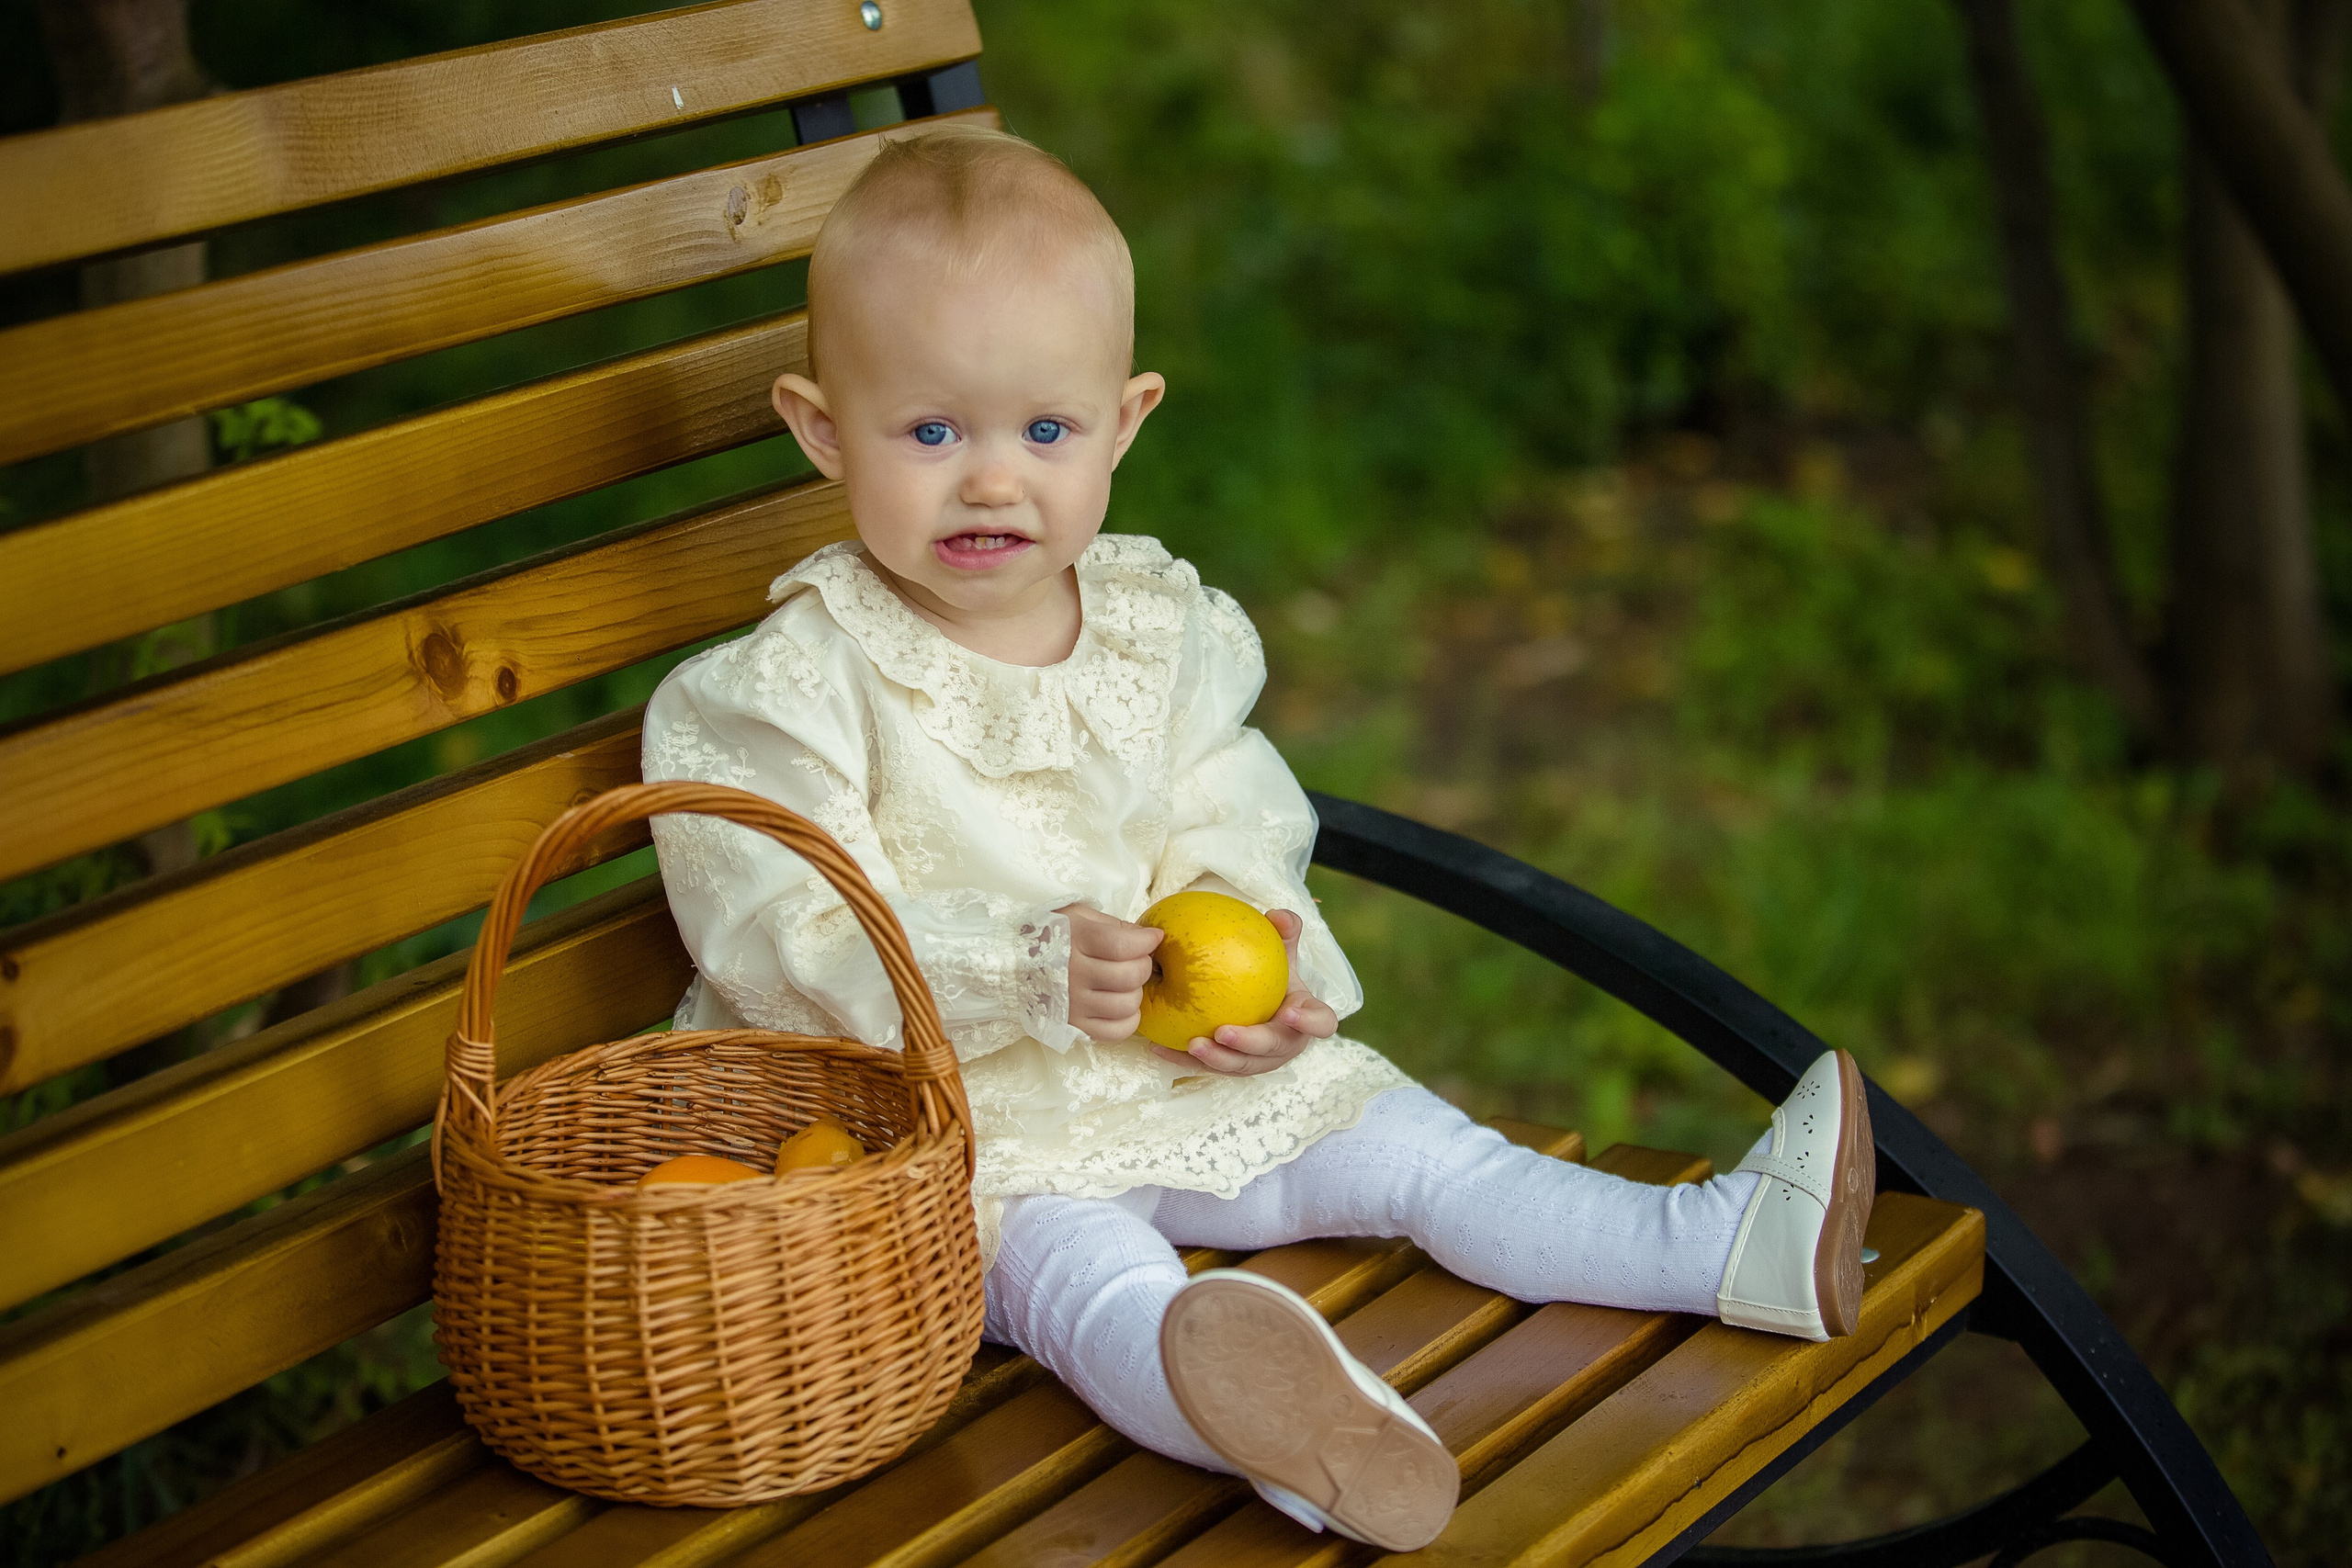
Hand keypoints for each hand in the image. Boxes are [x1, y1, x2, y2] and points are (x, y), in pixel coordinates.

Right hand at [1060, 903, 1163, 1041]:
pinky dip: (1129, 1021)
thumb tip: (1148, 938)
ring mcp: (1073, 1004)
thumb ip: (1113, 925)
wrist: (1011, 965)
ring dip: (1136, 993)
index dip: (1146, 942)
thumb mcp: (1077, 916)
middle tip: (1139, 960)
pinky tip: (1124, 1007)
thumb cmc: (1049, 935)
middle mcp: (1073, 974)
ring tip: (1127, 984)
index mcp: (1075, 940)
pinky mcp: (1073, 1026)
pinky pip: (1115, 1032)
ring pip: (1126, 1005)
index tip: (1153, 938)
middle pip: (1129, 976)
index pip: (1122, 945)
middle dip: (1145, 965)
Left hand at [1149, 908, 1335, 1076]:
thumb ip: (1284, 932)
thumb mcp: (1281, 951)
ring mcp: (1259, 1061)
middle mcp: (1285, 1045)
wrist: (1258, 1000)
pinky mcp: (1231, 1067)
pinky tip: (1159, 1047)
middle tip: (1223, 1033)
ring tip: (1193, 1045)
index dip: (1309, 1023)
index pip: (1320, 1023)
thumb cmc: (1273, 976)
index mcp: (1305, 1018)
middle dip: (1249, 1045)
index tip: (1289, 1013)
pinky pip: (1208, 1066)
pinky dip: (1183, 1059)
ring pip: (1240, 1066)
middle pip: (1272, 1050)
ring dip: (1217, 1059)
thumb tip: (1277, 915)